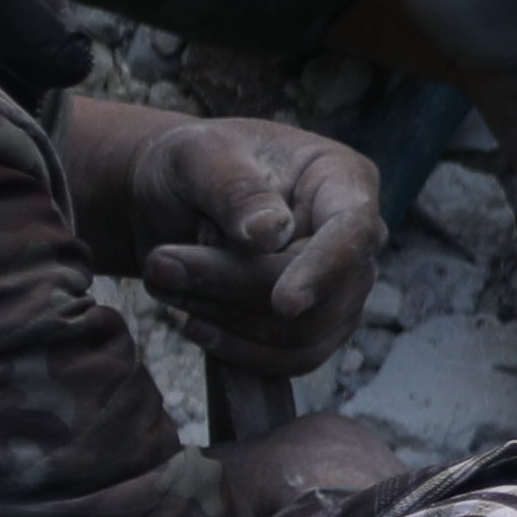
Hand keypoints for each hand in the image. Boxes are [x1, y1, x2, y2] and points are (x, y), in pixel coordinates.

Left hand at [124, 115, 384, 366]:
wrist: (173, 201)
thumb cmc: (192, 166)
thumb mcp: (199, 156)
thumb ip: (235, 189)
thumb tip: (269, 236)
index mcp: (342, 180)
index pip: (353, 231)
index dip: (324, 270)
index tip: (283, 304)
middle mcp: (356, 240)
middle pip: (325, 294)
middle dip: (236, 288)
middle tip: (160, 265)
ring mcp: (342, 289)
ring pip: (306, 335)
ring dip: (228, 321)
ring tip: (164, 283)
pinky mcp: (317, 328)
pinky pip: (292, 360)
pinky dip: (239, 352)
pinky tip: (194, 325)